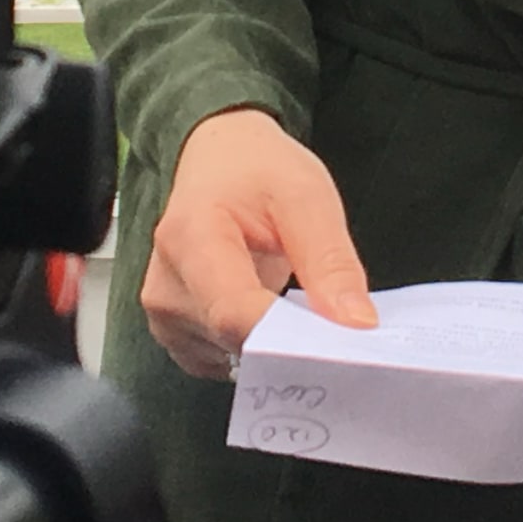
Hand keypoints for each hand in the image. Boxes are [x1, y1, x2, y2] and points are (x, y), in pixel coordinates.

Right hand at [140, 106, 377, 380]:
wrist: (217, 160)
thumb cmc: (258, 171)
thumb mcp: (307, 195)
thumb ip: (331, 261)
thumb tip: (358, 326)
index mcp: (190, 238)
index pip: (235, 314)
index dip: (290, 340)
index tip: (342, 348)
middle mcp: (165, 286)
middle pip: (235, 342)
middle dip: (292, 344)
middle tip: (334, 325)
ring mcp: (164, 316)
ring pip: (235, 358)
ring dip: (275, 347)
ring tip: (296, 303)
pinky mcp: (174, 334)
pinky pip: (225, 361)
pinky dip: (256, 350)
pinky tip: (271, 315)